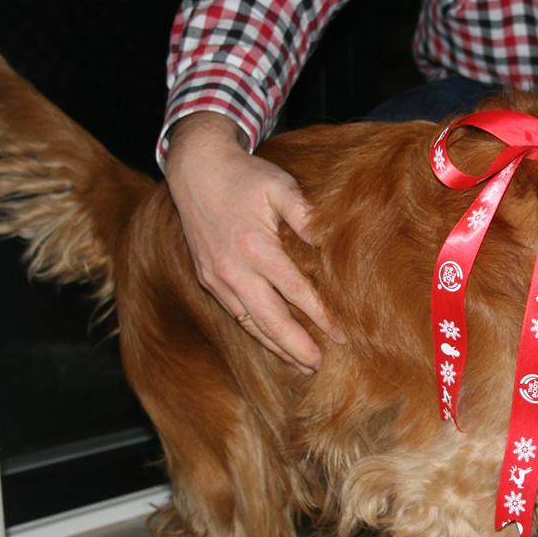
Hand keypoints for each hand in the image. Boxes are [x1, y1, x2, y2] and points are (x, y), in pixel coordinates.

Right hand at [163, 111, 344, 371]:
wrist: (195, 169)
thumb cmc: (244, 177)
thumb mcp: (280, 186)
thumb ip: (305, 215)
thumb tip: (328, 242)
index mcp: (256, 248)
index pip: (295, 293)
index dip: (320, 317)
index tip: (342, 337)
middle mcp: (234, 270)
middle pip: (270, 319)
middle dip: (295, 346)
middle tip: (319, 367)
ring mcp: (217, 278)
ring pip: (249, 323)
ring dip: (275, 347)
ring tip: (300, 366)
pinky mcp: (208, 279)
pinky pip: (234, 313)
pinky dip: (254, 332)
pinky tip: (270, 343)